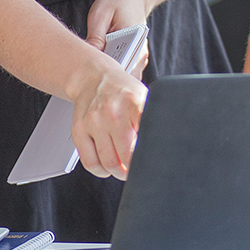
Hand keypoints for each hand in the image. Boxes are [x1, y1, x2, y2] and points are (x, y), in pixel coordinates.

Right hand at [67, 58, 147, 180]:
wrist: (93, 78)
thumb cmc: (123, 92)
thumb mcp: (145, 98)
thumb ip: (155, 120)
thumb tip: (170, 143)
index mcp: (134, 103)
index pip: (148, 137)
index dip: (152, 156)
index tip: (155, 163)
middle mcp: (112, 112)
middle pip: (127, 157)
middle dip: (135, 169)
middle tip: (139, 168)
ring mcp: (94, 122)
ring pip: (109, 163)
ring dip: (119, 172)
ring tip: (123, 167)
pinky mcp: (79, 130)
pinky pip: (90, 163)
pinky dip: (101, 170)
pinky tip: (107, 164)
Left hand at [85, 0, 152, 77]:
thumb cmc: (118, 1)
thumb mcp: (100, 14)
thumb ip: (95, 36)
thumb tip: (87, 56)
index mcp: (133, 42)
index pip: (120, 69)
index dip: (105, 77)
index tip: (90, 79)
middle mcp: (139, 53)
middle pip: (123, 78)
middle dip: (106, 80)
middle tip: (86, 78)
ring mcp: (138, 57)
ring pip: (124, 77)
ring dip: (109, 77)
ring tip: (91, 72)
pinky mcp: (134, 57)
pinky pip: (123, 70)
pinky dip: (112, 71)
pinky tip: (99, 66)